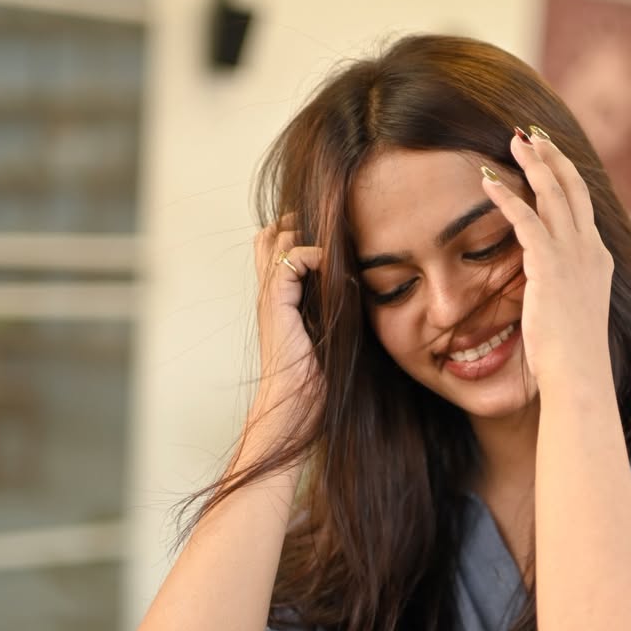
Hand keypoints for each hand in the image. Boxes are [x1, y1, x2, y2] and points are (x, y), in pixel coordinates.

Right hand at [253, 219, 323, 413]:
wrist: (296, 406)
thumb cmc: (318, 379)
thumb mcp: (333, 332)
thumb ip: (337, 307)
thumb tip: (363, 285)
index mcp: (280, 300)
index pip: (276, 248)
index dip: (297, 233)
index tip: (330, 236)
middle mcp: (271, 294)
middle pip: (268, 237)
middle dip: (294, 224)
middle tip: (327, 228)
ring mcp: (271, 298)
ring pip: (275, 240)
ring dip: (304, 235)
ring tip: (332, 244)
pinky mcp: (276, 305)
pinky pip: (289, 261)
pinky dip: (311, 254)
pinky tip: (331, 264)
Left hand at [482, 129, 613, 390]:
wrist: (578, 374)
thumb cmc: (571, 357)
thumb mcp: (573, 314)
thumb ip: (564, 290)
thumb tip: (550, 286)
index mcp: (598, 260)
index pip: (583, 206)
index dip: (566, 176)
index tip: (550, 156)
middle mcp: (590, 251)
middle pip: (573, 188)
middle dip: (553, 156)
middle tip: (532, 134)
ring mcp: (573, 256)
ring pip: (553, 194)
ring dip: (532, 164)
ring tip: (512, 140)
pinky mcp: (550, 266)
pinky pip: (526, 219)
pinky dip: (506, 197)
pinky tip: (486, 182)